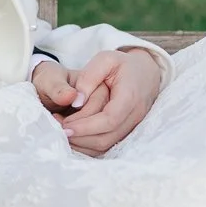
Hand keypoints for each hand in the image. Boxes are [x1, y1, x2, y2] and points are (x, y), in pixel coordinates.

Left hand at [46, 46, 164, 156]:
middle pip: (106, 138)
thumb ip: (89, 77)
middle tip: (58, 129)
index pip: (109, 120)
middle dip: (80, 138)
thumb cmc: (123, 65)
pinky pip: (108, 146)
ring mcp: (133, 127)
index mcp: (130, 97)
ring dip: (82, 144)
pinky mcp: (127, 132)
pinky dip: (89, 146)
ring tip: (63, 132)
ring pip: (107, 146)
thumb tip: (76, 102)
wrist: (147, 73)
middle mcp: (134, 116)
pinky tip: (74, 137)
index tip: (64, 126)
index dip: (85, 127)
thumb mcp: (105, 60)